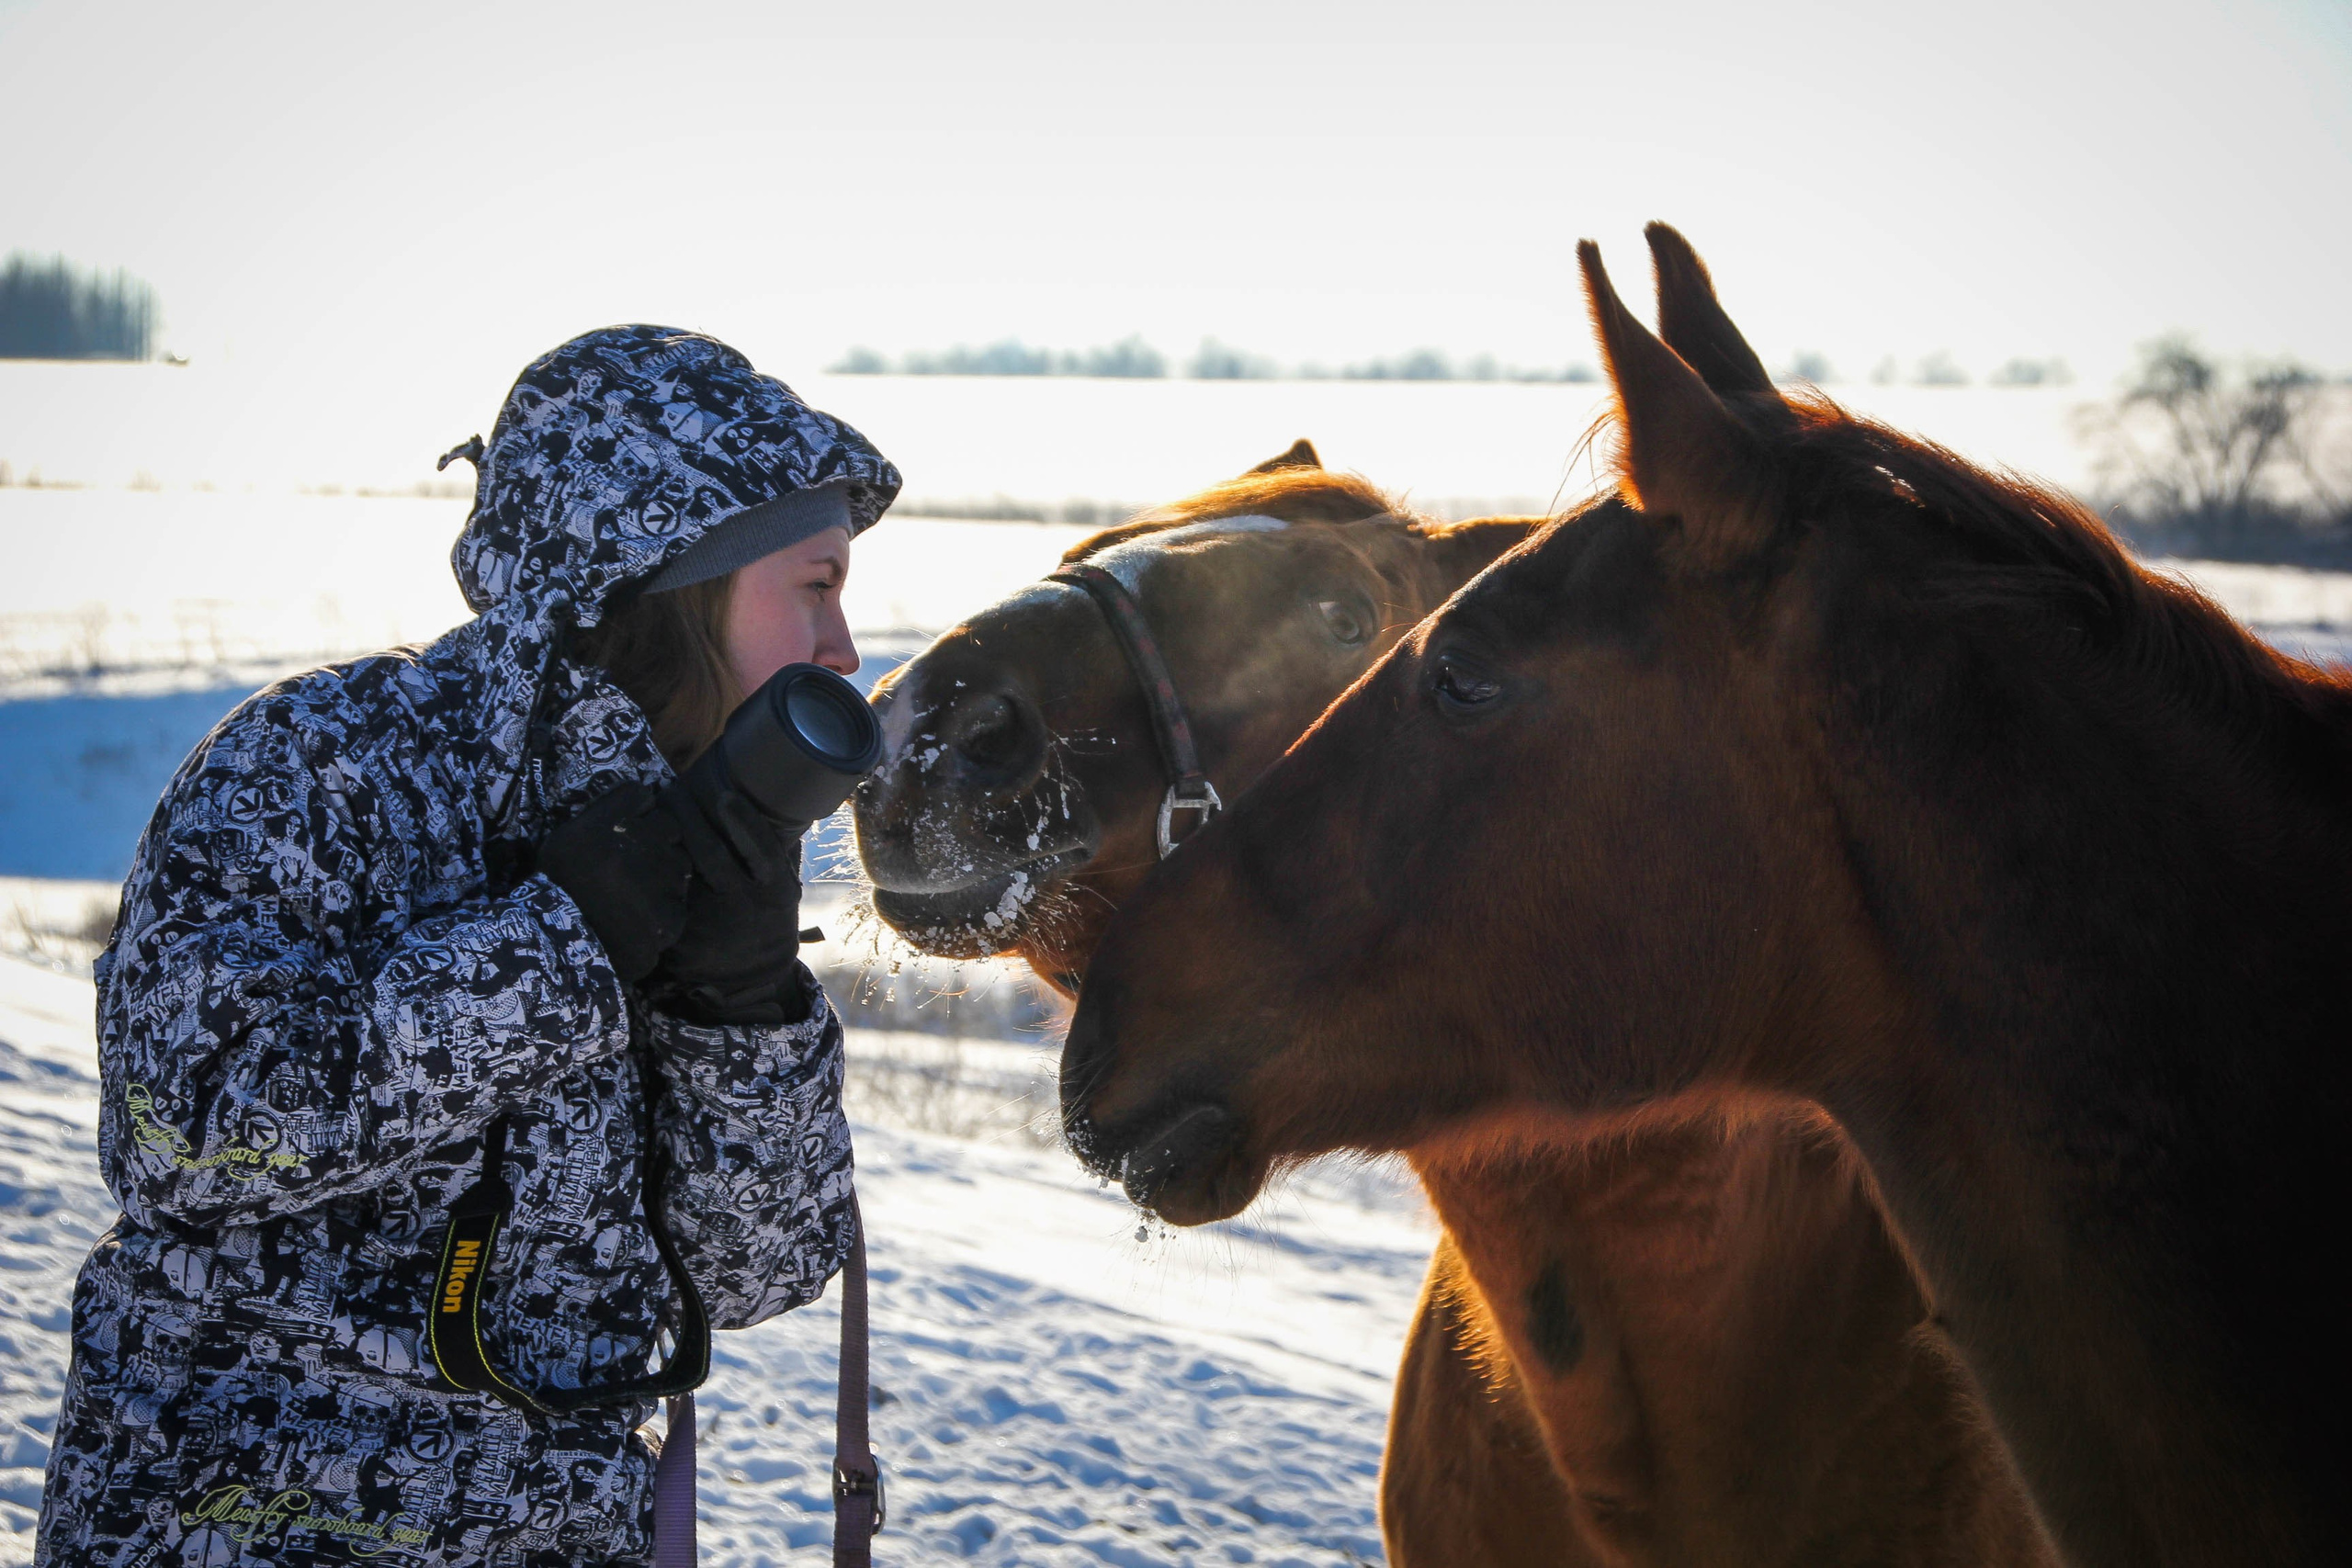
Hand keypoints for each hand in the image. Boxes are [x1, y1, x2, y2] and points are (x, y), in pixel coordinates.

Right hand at [537, 784, 692, 982]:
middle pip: (673, 839)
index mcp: (622, 824)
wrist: (553, 934)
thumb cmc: (561, 878)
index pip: (657, 810)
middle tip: (633, 869)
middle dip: (659, 850)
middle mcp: (648, 850)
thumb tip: (648, 794)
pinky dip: (663, 914)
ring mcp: (664, 887)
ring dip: (665, 880)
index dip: (645, 825)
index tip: (630, 840)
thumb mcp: (574, 830)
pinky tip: (638, 920)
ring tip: (635, 896)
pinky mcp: (670, 921)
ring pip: (680, 873)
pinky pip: (678, 909)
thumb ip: (613, 806)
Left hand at [648, 763, 808, 1027]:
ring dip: (665, 839)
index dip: (744, 823)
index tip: (724, 796)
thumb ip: (772, 856)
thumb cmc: (763, 917)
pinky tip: (640, 850)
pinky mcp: (683, 940)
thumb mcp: (780, 891)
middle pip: (712, 854)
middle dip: (690, 817)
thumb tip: (770, 807)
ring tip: (653, 810)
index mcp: (775, 893)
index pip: (762, 852)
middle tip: (672, 788)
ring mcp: (712, 927)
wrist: (749, 977)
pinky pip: (664, 898)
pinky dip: (652, 872)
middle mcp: (746, 908)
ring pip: (683, 873)